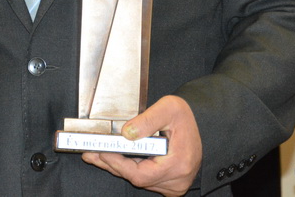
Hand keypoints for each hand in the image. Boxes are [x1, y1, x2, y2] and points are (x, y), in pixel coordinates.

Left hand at [82, 95, 201, 195]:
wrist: (203, 124)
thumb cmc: (187, 117)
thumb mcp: (169, 108)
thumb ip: (147, 120)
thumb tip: (127, 134)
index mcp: (178, 163)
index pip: (141, 173)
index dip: (118, 164)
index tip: (102, 152)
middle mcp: (177, 179)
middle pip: (137, 179)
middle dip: (112, 165)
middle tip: (91, 154)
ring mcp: (174, 185)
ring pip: (139, 181)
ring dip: (119, 167)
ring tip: (99, 154)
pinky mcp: (170, 185)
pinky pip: (146, 181)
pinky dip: (130, 170)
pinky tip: (116, 159)